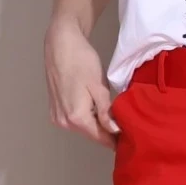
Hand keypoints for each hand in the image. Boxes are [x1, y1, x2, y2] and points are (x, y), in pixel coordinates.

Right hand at [45, 18, 117, 147]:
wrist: (61, 44)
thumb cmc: (81, 61)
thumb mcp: (99, 87)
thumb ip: (106, 112)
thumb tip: (115, 131)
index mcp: (76, 117)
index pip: (101, 138)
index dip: (116, 140)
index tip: (131, 139)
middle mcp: (64, 121)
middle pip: (91, 134)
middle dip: (108, 132)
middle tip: (126, 126)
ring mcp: (57, 116)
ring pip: (83, 127)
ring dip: (97, 124)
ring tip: (114, 116)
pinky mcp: (54, 109)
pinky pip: (74, 119)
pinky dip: (86, 117)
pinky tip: (96, 108)